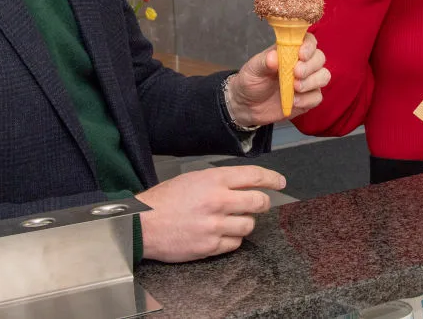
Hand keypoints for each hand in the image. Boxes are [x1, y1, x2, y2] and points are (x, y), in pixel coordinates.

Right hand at [137, 166, 285, 261]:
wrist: (142, 224)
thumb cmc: (164, 200)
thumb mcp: (192, 179)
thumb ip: (219, 181)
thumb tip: (244, 184)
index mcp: (213, 180)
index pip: (254, 176)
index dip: (272, 178)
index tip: (280, 182)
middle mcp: (218, 201)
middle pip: (259, 202)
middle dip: (263, 203)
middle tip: (260, 204)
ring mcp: (215, 226)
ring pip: (249, 225)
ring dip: (245, 222)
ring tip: (230, 220)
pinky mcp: (210, 246)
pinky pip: (235, 244)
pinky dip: (232, 239)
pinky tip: (220, 233)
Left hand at [228, 33, 329, 125]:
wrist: (248, 106)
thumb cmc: (251, 81)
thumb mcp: (252, 69)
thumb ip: (264, 62)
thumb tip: (274, 57)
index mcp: (289, 51)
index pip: (308, 41)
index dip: (309, 46)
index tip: (301, 54)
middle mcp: (302, 64)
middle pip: (319, 58)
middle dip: (310, 66)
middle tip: (296, 73)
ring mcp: (307, 81)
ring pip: (324, 76)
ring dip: (312, 82)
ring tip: (295, 88)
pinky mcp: (308, 98)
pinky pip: (317, 97)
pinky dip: (307, 99)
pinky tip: (294, 101)